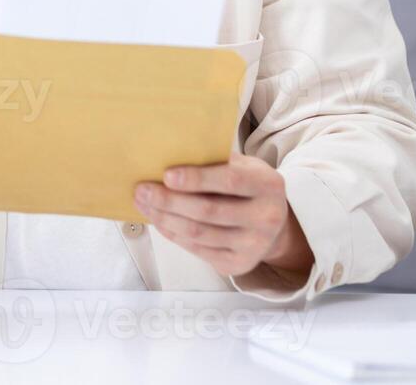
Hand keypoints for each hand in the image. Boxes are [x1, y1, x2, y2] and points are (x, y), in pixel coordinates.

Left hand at [133, 152, 312, 278]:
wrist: (274, 224)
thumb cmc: (247, 185)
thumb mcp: (242, 165)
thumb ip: (215, 160)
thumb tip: (168, 152)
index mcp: (267, 185)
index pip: (230, 181)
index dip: (197, 179)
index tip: (167, 175)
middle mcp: (266, 217)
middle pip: (208, 211)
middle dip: (169, 201)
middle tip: (142, 190)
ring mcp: (254, 245)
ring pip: (199, 233)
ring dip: (164, 218)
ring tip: (142, 203)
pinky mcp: (239, 263)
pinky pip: (197, 249)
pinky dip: (173, 233)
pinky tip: (158, 220)